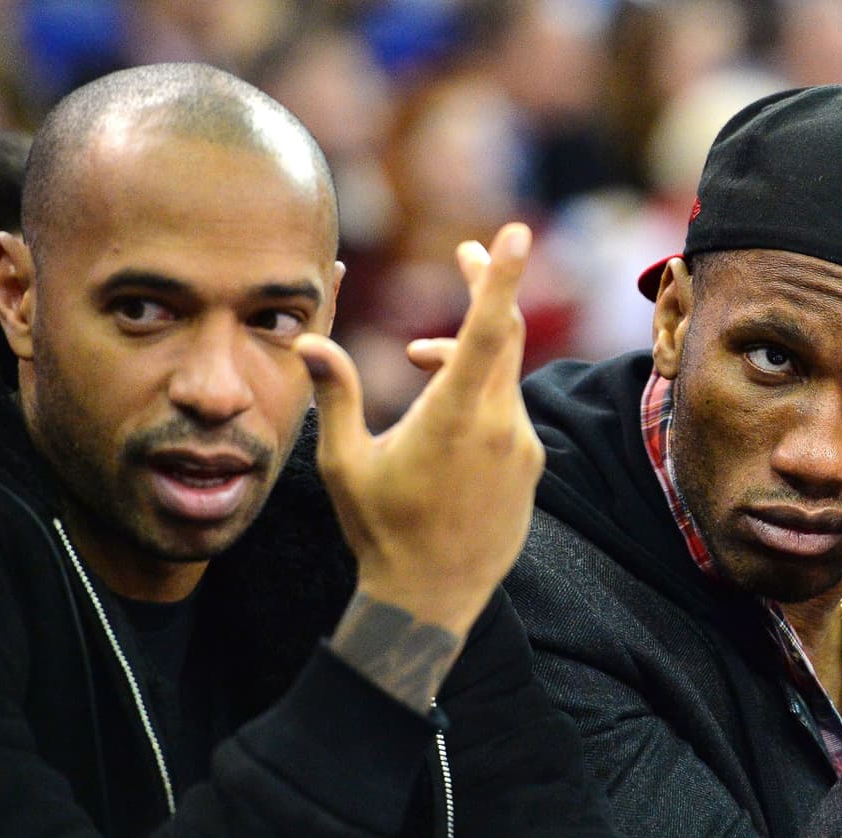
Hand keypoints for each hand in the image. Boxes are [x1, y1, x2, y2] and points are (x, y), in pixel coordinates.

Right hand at [294, 223, 543, 640]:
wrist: (431, 600)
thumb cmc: (380, 530)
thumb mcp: (345, 464)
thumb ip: (337, 395)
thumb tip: (311, 342)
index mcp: (454, 417)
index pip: (487, 330)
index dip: (499, 276)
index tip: (514, 233)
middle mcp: (499, 425)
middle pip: (504, 336)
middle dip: (485, 289)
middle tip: (464, 252)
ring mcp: (522, 447)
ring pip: (503, 375)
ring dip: (467, 354)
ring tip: (418, 358)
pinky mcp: (531, 467)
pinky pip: (510, 411)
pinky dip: (483, 394)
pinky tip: (446, 419)